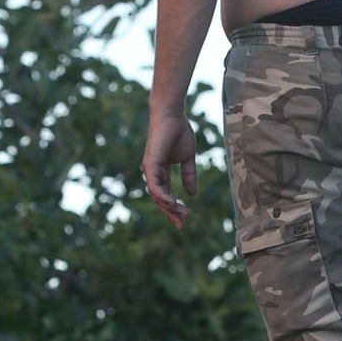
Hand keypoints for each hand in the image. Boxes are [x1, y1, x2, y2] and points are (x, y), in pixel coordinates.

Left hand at [142, 111, 196, 225]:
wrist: (173, 115)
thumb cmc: (179, 132)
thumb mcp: (187, 158)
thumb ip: (188, 175)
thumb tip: (192, 193)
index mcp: (160, 172)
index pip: (165, 194)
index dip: (174, 207)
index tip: (185, 218)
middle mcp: (152, 172)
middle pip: (159, 199)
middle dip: (170, 213)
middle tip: (182, 225)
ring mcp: (150, 169)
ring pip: (157, 195)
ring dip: (169, 207)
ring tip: (182, 215)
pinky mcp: (150, 164)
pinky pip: (155, 186)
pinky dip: (163, 196)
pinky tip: (172, 203)